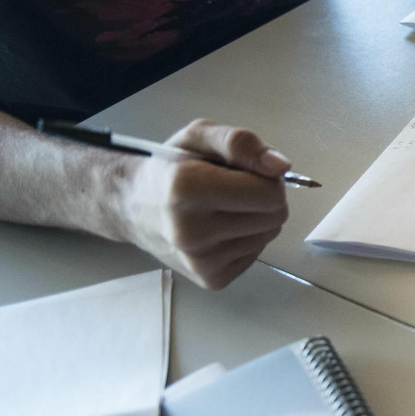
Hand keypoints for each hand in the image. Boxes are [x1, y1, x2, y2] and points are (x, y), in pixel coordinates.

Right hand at [113, 120, 290, 289]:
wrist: (133, 207)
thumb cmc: (170, 167)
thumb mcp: (199, 136)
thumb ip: (241, 142)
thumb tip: (281, 166)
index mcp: (187, 188)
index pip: (270, 193)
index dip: (266, 177)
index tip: (244, 171)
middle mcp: (191, 231)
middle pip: (276, 216)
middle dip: (264, 197)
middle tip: (233, 189)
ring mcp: (201, 261)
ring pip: (269, 234)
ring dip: (255, 217)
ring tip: (222, 207)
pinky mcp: (211, 279)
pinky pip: (257, 254)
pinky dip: (245, 238)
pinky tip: (219, 228)